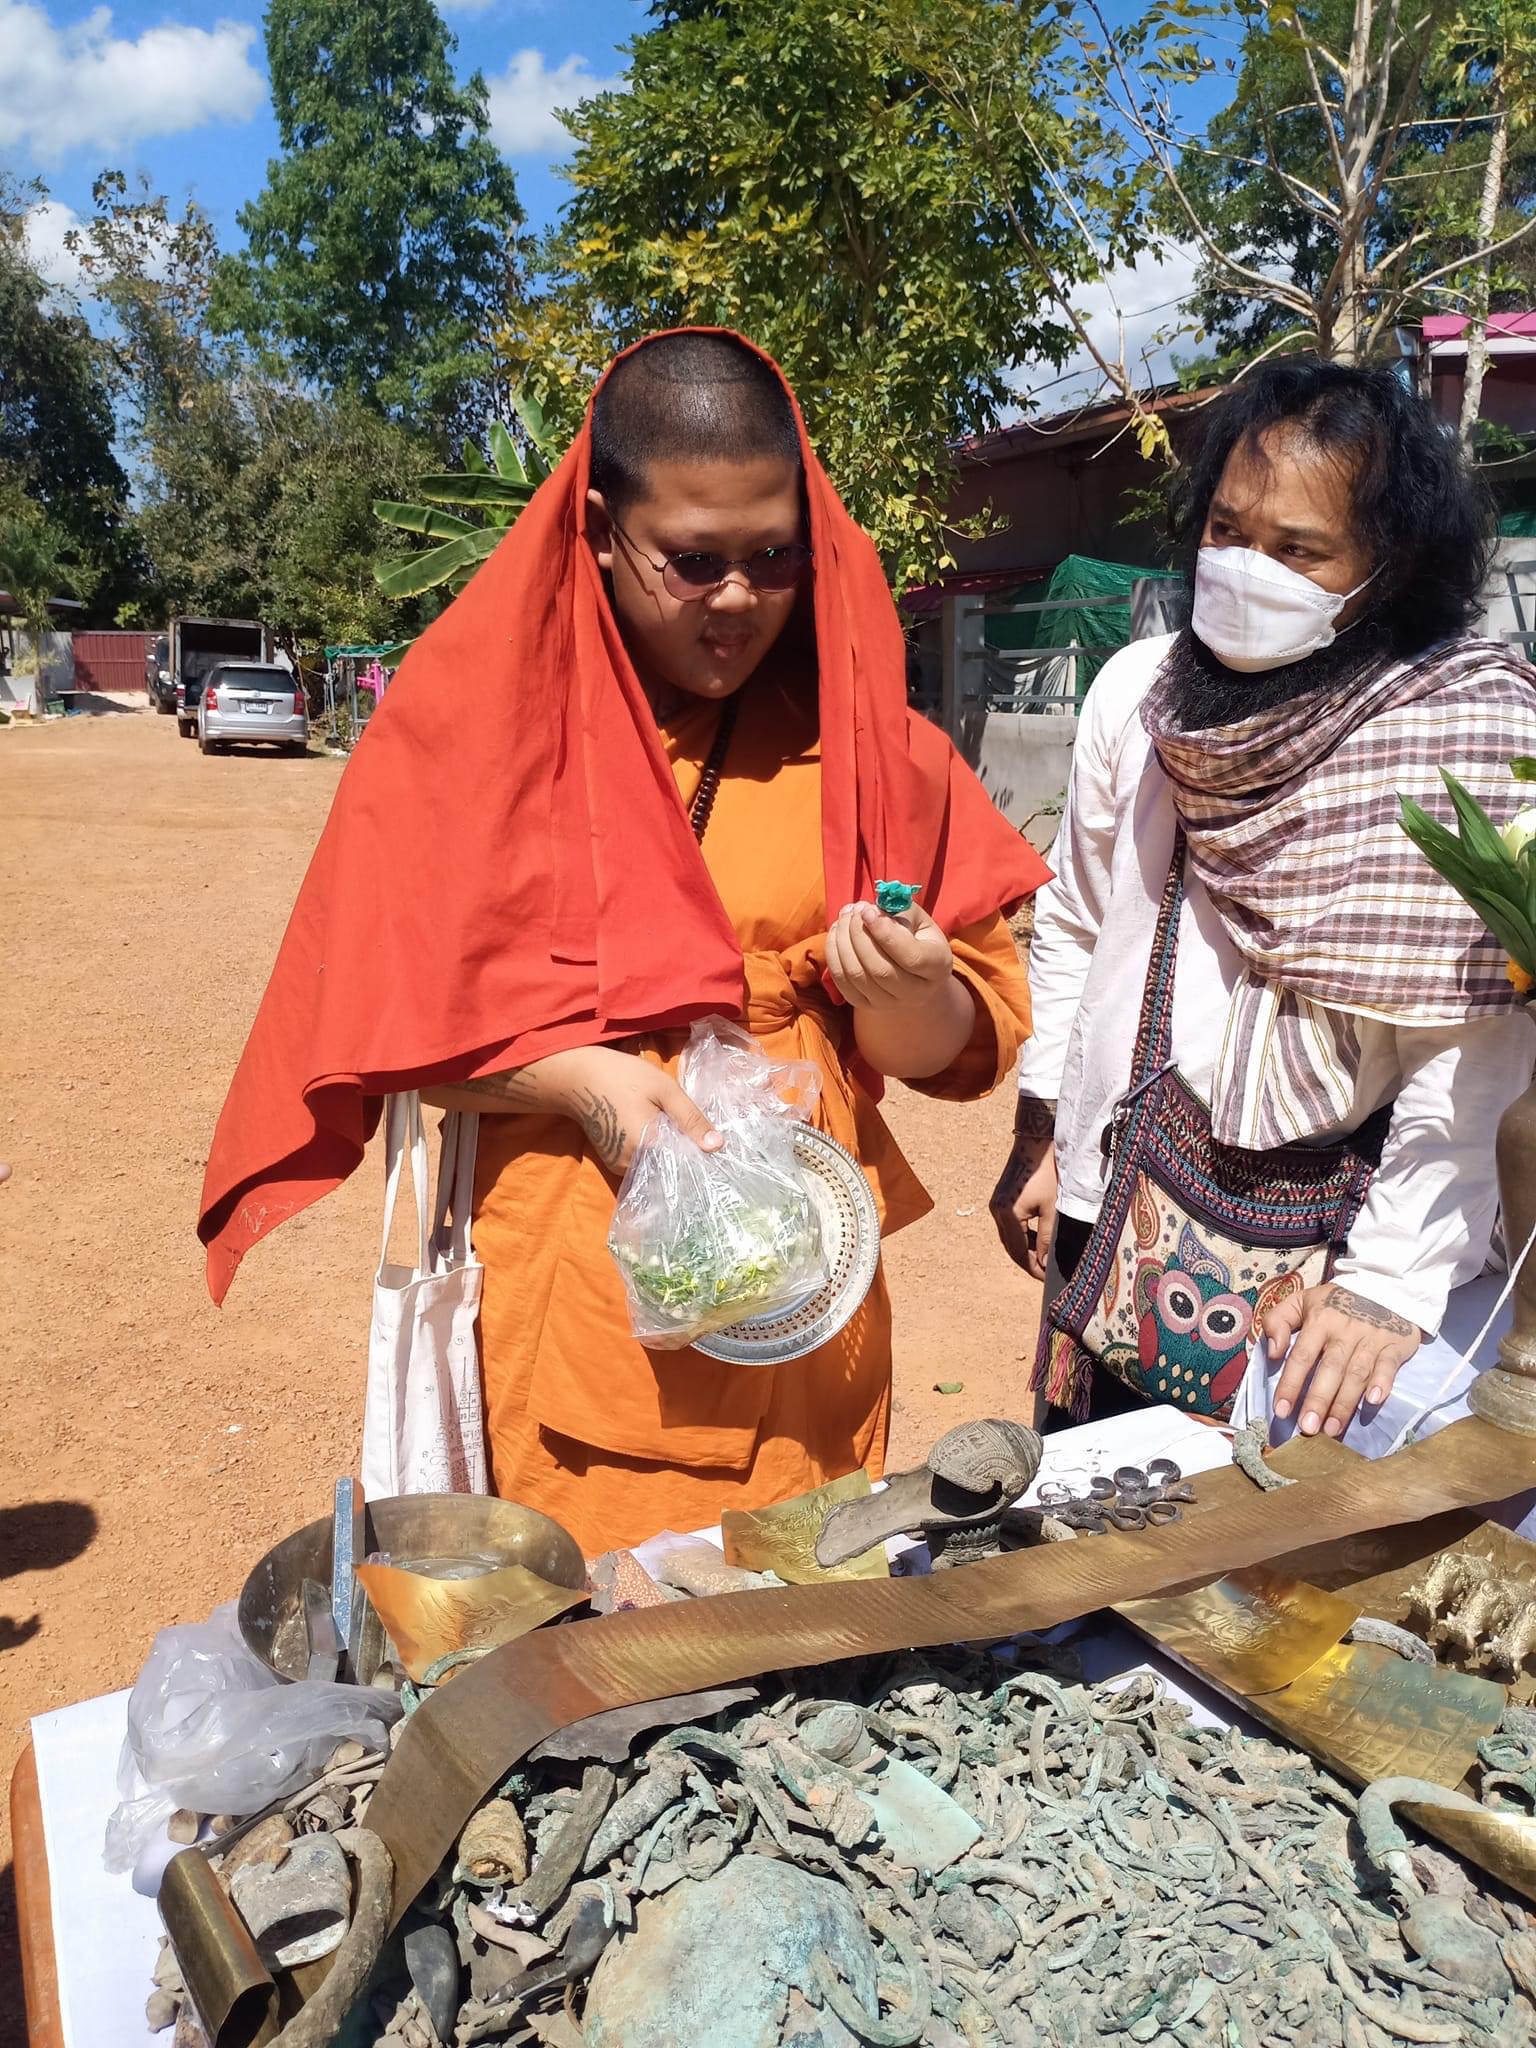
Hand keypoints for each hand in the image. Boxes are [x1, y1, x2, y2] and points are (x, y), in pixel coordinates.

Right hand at [480, 1046, 720, 1175]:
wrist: (577, 1077)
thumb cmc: (622, 1077)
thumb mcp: (664, 1089)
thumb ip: (691, 1119)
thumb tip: (717, 1147)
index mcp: (648, 1147)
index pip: (685, 1168)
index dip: (702, 1160)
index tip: (719, 1156)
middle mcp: (632, 1165)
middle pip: (670, 1173)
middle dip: (687, 1161)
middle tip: (704, 1145)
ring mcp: (619, 1167)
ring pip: (656, 1172)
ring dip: (670, 1159)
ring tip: (685, 1141)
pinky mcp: (613, 1164)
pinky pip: (642, 1167)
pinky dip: (654, 1157)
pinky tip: (663, 1141)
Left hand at [826, 901, 954, 1012]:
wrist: (913, 971)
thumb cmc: (917, 937)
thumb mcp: (918, 919)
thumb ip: (898, 912)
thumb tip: (869, 912)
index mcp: (938, 967)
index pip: (911, 957)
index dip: (885, 933)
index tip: (868, 911)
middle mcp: (917, 993)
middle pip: (880, 970)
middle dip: (859, 935)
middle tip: (853, 910)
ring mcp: (889, 1003)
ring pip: (857, 975)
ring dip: (843, 942)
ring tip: (844, 917)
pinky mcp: (865, 1005)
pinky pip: (842, 982)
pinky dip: (834, 954)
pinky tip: (837, 933)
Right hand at [990, 1097, 1057, 1280]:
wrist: (1036, 1142)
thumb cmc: (1047, 1173)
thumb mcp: (1051, 1208)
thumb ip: (1048, 1238)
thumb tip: (1045, 1262)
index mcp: (1007, 1215)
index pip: (1018, 1252)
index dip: (1033, 1268)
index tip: (1047, 1279)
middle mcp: (997, 1211)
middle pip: (1011, 1247)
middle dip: (1028, 1262)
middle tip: (1046, 1273)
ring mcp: (997, 1204)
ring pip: (1010, 1237)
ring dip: (1026, 1249)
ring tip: (1045, 1257)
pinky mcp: (1002, 1197)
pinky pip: (1010, 1224)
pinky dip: (1023, 1235)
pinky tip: (1037, 1238)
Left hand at [1265, 1282, 1420, 1437]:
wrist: (1383, 1288)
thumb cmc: (1335, 1303)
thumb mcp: (1301, 1301)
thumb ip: (1278, 1321)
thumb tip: (1272, 1352)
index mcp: (1319, 1320)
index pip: (1301, 1356)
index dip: (1290, 1384)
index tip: (1281, 1411)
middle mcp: (1345, 1331)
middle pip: (1330, 1369)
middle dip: (1318, 1400)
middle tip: (1308, 1428)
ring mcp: (1371, 1338)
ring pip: (1356, 1374)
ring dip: (1344, 1403)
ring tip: (1332, 1430)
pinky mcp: (1394, 1345)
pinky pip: (1388, 1366)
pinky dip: (1382, 1383)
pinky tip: (1373, 1401)